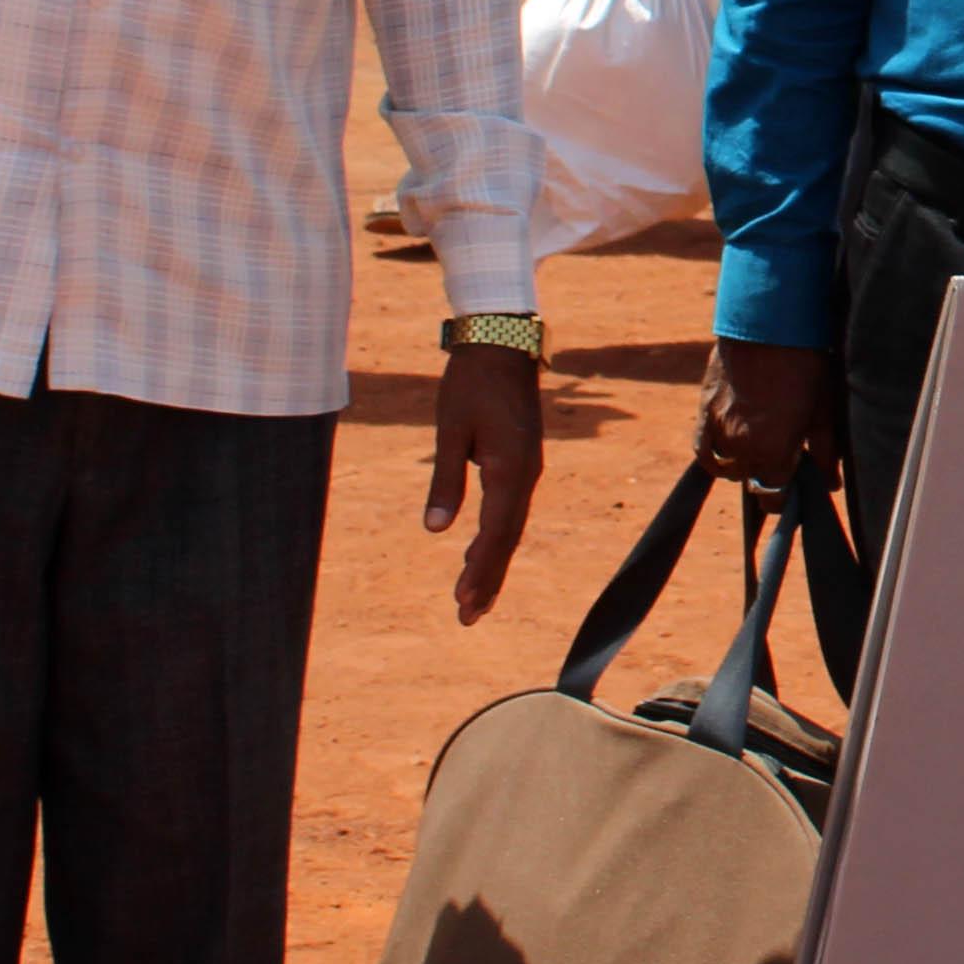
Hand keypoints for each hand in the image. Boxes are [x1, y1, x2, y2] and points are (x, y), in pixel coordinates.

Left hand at [424, 340, 541, 624]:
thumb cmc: (470, 384)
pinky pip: (511, 511)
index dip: (479, 570)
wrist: (501, 346)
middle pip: (508, 539)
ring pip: (511, 528)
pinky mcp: (521, 462)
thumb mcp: (450, 431)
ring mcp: (527, 469)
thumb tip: (436, 530)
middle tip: (467, 618)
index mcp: (510, 470)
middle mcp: (526, 475)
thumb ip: (445, 481)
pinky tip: (478, 551)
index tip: (463, 602)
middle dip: (487, 579)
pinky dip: (496, 538)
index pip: (495, 533)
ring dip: (492, 563)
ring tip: (473, 598)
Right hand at [698, 338, 834, 487]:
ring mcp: (718, 430)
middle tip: (780, 459)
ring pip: (726, 467)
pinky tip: (725, 453)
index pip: (772, 498)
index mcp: (773, 452)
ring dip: (741, 464)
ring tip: (758, 447)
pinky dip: (713, 456)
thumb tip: (830, 483)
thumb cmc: (805, 364)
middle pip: (749, 482)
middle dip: (765, 477)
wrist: (768, 324)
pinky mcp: (703, 411)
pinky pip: (702, 449)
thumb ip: (825, 452)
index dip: (782, 499)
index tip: (791, 490)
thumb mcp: (824, 410)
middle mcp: (741, 448)